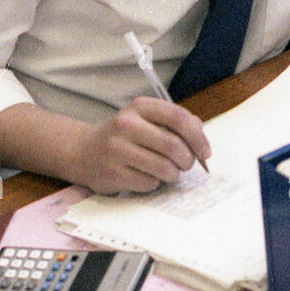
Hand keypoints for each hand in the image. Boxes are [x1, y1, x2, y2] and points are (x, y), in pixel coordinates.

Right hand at [77, 98, 211, 194]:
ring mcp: (117, 149)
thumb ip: (174, 122)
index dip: (198, 137)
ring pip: (164, 168)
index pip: (179, 118)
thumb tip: (201, 136)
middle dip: (188, 160)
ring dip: (173, 174)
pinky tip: (147, 176)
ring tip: (168, 171)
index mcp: (140, 107)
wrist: (84, 151)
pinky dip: (155, 183)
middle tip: (187, 164)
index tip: (205, 151)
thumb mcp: (146, 119)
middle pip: (174, 146)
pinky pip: (149, 183)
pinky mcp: (113, 173)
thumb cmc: (125, 136)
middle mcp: (126, 125)